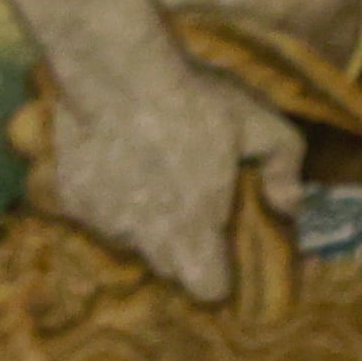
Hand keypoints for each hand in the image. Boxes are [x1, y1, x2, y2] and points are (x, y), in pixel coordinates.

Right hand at [36, 53, 304, 303]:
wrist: (115, 70)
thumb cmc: (194, 98)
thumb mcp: (260, 121)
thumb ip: (285, 167)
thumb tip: (291, 206)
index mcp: (195, 233)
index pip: (208, 291)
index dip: (218, 274)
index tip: (221, 248)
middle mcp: (147, 240)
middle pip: (169, 267)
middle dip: (182, 246)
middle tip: (190, 201)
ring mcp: (104, 222)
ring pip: (131, 237)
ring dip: (143, 219)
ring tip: (151, 172)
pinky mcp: (71, 199)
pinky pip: (95, 211)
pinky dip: (107, 195)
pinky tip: (117, 157)